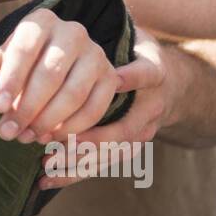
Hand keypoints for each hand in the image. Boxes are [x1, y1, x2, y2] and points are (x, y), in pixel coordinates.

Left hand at [0, 8, 120, 148]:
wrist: (53, 65)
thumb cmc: (19, 65)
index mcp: (40, 21)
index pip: (24, 50)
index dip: (10, 81)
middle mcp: (73, 32)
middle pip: (50, 74)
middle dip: (27, 108)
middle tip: (8, 132)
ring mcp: (95, 54)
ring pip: (74, 93)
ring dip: (48, 121)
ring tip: (27, 137)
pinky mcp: (109, 77)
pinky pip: (94, 108)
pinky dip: (73, 128)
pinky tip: (51, 137)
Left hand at [38, 27, 165, 188]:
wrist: (170, 86)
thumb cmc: (135, 55)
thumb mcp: (133, 38)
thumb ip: (114, 37)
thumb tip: (76, 36)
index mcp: (153, 72)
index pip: (147, 74)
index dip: (132, 77)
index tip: (115, 78)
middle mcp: (151, 106)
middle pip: (124, 128)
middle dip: (90, 136)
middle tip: (54, 137)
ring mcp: (143, 131)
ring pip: (112, 152)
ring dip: (77, 160)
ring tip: (45, 162)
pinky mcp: (131, 148)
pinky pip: (103, 165)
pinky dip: (73, 173)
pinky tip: (46, 179)